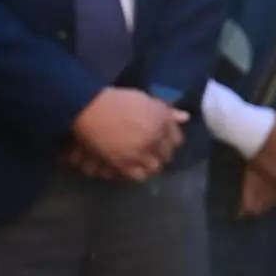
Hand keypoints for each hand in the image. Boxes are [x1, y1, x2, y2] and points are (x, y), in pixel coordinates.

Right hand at [67, 86, 183, 182]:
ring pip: (154, 167)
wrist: (89, 109)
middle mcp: (155, 138)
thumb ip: (167, 111)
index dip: (169, 141)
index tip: (162, 141)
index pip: (177, 140)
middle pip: (166, 155)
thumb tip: (186, 117)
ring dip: (149, 164)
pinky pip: (138, 175)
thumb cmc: (116, 100)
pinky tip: (130, 165)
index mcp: (162, 121)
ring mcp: (141, 153)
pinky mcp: (125, 164)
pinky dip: (136, 171)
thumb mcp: (145, 100)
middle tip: (150, 151)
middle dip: (160, 154)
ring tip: (140, 160)